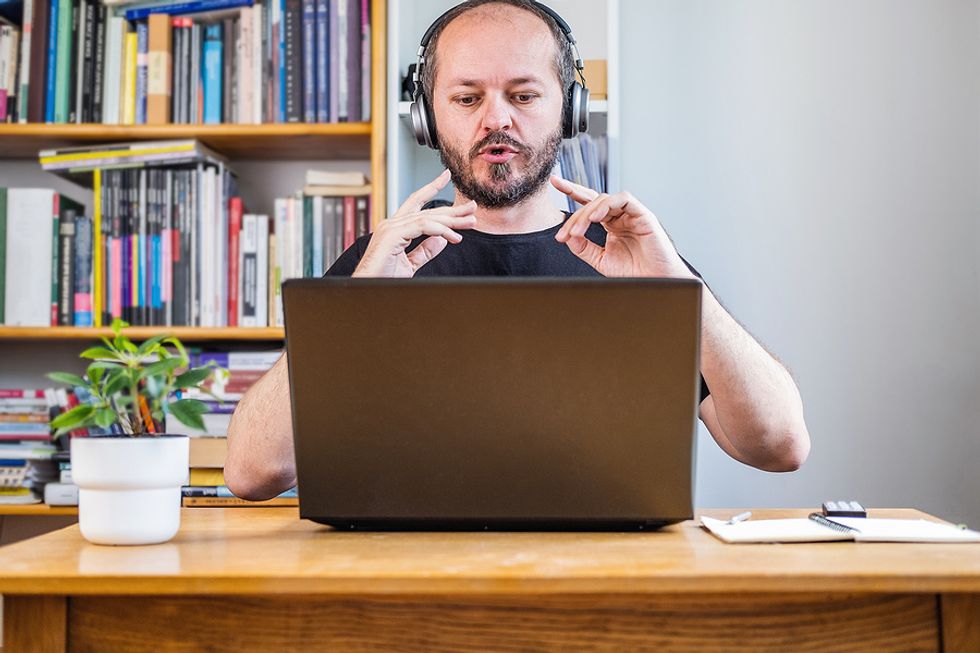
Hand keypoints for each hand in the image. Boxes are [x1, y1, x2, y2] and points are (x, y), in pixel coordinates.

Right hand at [352, 170, 476, 276]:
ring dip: (452, 220)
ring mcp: (391, 227)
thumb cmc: (383, 278)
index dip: (431, 189)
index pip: (416, 202)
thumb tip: (442, 240)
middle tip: (472, 207)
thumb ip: (424, 251)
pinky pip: (422, 227)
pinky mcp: (392, 235)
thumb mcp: (409, 263)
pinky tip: (454, 237)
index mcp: (395, 228)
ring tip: (470, 222)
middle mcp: (392, 223)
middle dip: (452, 209)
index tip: (445, 177)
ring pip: (428, 217)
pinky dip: (441, 231)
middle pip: (427, 210)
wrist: (366, 288)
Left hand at [551, 177, 695, 278]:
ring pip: (604, 199)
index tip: (554, 182)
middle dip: (574, 215)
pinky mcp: (643, 214)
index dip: (571, 190)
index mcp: (610, 223)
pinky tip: (595, 218)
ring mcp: (631, 213)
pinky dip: (607, 205)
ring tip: (577, 231)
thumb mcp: (601, 260)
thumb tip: (568, 236)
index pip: (589, 202)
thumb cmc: (635, 271)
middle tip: (564, 234)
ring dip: (587, 213)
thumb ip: (584, 248)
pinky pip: (623, 199)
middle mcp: (620, 215)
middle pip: (592, 201)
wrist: (655, 281)